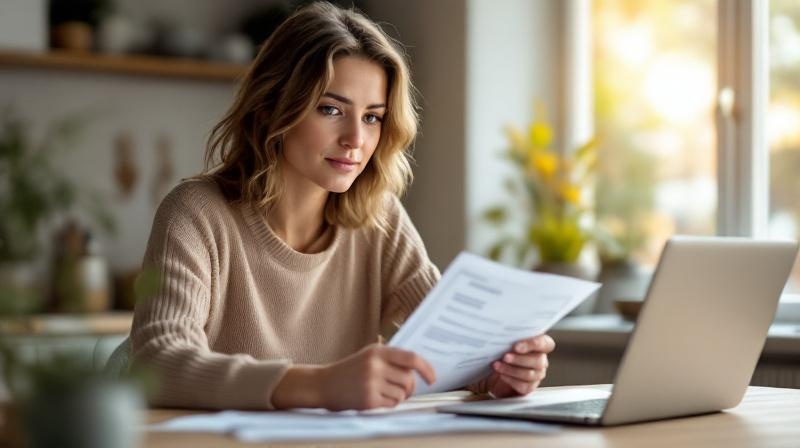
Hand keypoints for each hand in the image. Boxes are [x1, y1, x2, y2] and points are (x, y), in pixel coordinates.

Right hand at [272, 343, 435, 410]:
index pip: (411, 358)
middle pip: (409, 379)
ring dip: (398, 397)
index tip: (432, 379)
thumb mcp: (368, 355)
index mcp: (378, 351)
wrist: (324, 384)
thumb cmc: (349, 370)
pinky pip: (392, 404)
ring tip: (384, 393)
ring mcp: (371, 383)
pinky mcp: (368, 399)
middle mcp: (375, 365)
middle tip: (403, 390)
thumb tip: (419, 368)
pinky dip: (389, 404)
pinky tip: (377, 399)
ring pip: (402, 394)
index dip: (426, 369)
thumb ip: (391, 358)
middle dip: (410, 387)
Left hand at [485, 334, 554, 397]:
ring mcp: (537, 375)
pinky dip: (511, 380)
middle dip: (519, 359)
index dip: (534, 344)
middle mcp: (541, 360)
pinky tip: (501, 375)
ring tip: (497, 365)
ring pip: (530, 374)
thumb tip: (502, 336)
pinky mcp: (529, 387)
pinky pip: (524, 386)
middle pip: (538, 360)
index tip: (516, 346)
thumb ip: (510, 339)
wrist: (494, 372)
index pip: (546, 343)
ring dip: (511, 370)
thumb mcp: (505, 343)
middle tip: (505, 357)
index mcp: (539, 346)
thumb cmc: (502, 353)